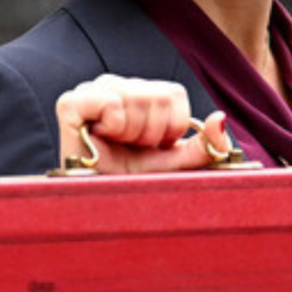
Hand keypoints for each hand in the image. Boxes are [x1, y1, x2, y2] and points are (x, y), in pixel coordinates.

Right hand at [54, 74, 229, 173]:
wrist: (100, 205)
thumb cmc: (134, 182)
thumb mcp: (178, 164)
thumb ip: (205, 145)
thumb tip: (221, 118)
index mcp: (140, 94)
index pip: (174, 93)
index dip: (172, 126)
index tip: (155, 147)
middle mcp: (116, 86)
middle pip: (158, 95)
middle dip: (153, 133)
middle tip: (134, 149)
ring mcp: (92, 91)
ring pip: (138, 99)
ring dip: (135, 134)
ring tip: (118, 146)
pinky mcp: (71, 103)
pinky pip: (111, 103)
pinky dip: (115, 126)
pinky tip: (102, 139)